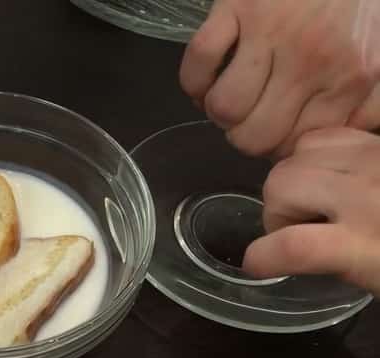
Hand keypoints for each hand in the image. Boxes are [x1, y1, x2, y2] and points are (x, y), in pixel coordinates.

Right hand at [180, 0, 379, 157]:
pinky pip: (199, 62)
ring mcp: (271, 34)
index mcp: (348, 79)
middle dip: (239, 133)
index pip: (291, 146)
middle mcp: (311, 61)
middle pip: (253, 136)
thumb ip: (364, 104)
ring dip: (213, 107)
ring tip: (224, 92)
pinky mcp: (237, 8)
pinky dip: (192, 76)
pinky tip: (206, 73)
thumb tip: (329, 141)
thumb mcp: (375, 57)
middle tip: (244, 114)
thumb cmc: (352, 4)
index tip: (266, 128)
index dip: (270, 145)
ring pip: (223, 107)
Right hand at [243, 128, 379, 295]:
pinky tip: (336, 174)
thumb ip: (339, 260)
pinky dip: (316, 155)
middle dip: (277, 210)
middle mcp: (364, 197)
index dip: (263, 256)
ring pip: (296, 156)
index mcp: (366, 245)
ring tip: (319, 198)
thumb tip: (296, 250)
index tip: (258, 264)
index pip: (293, 247)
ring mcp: (374, 161)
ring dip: (294, 180)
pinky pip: (325, 136)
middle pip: (280, 186)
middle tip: (301, 227)